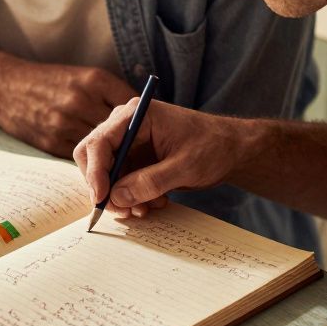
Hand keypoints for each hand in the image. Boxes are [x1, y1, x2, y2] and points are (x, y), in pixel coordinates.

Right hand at [0, 61, 135, 157]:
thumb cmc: (50, 82)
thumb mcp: (84, 78)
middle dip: (131, 149)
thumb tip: (138, 116)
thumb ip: (110, 96)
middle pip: (119, 134)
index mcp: (96, 80)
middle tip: (141, 160)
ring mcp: (66, 122)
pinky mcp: (52, 141)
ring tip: (124, 169)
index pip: (133, 108)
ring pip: (102, 151)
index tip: (151, 133)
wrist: (5, 86)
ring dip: (113, 163)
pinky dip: (91, 164)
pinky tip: (97, 165)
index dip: (144, 124)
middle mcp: (82, 101)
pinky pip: (82, 159)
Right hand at [73, 99, 247, 215]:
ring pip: (106, 175)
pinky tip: (155, 202)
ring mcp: (129, 142)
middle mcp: (126, 125)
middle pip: (94, 157)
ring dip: (122, 197)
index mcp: (136, 114)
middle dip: (105, 188)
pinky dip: (132, 197)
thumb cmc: (213, 147)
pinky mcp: (135, 159)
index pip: (99, 142)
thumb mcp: (185, 167)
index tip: (101, 199)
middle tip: (123, 211)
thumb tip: (116, 198)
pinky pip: (120, 182)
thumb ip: (150, 182)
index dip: (96, 173)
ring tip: (148, 208)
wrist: (232, 149)